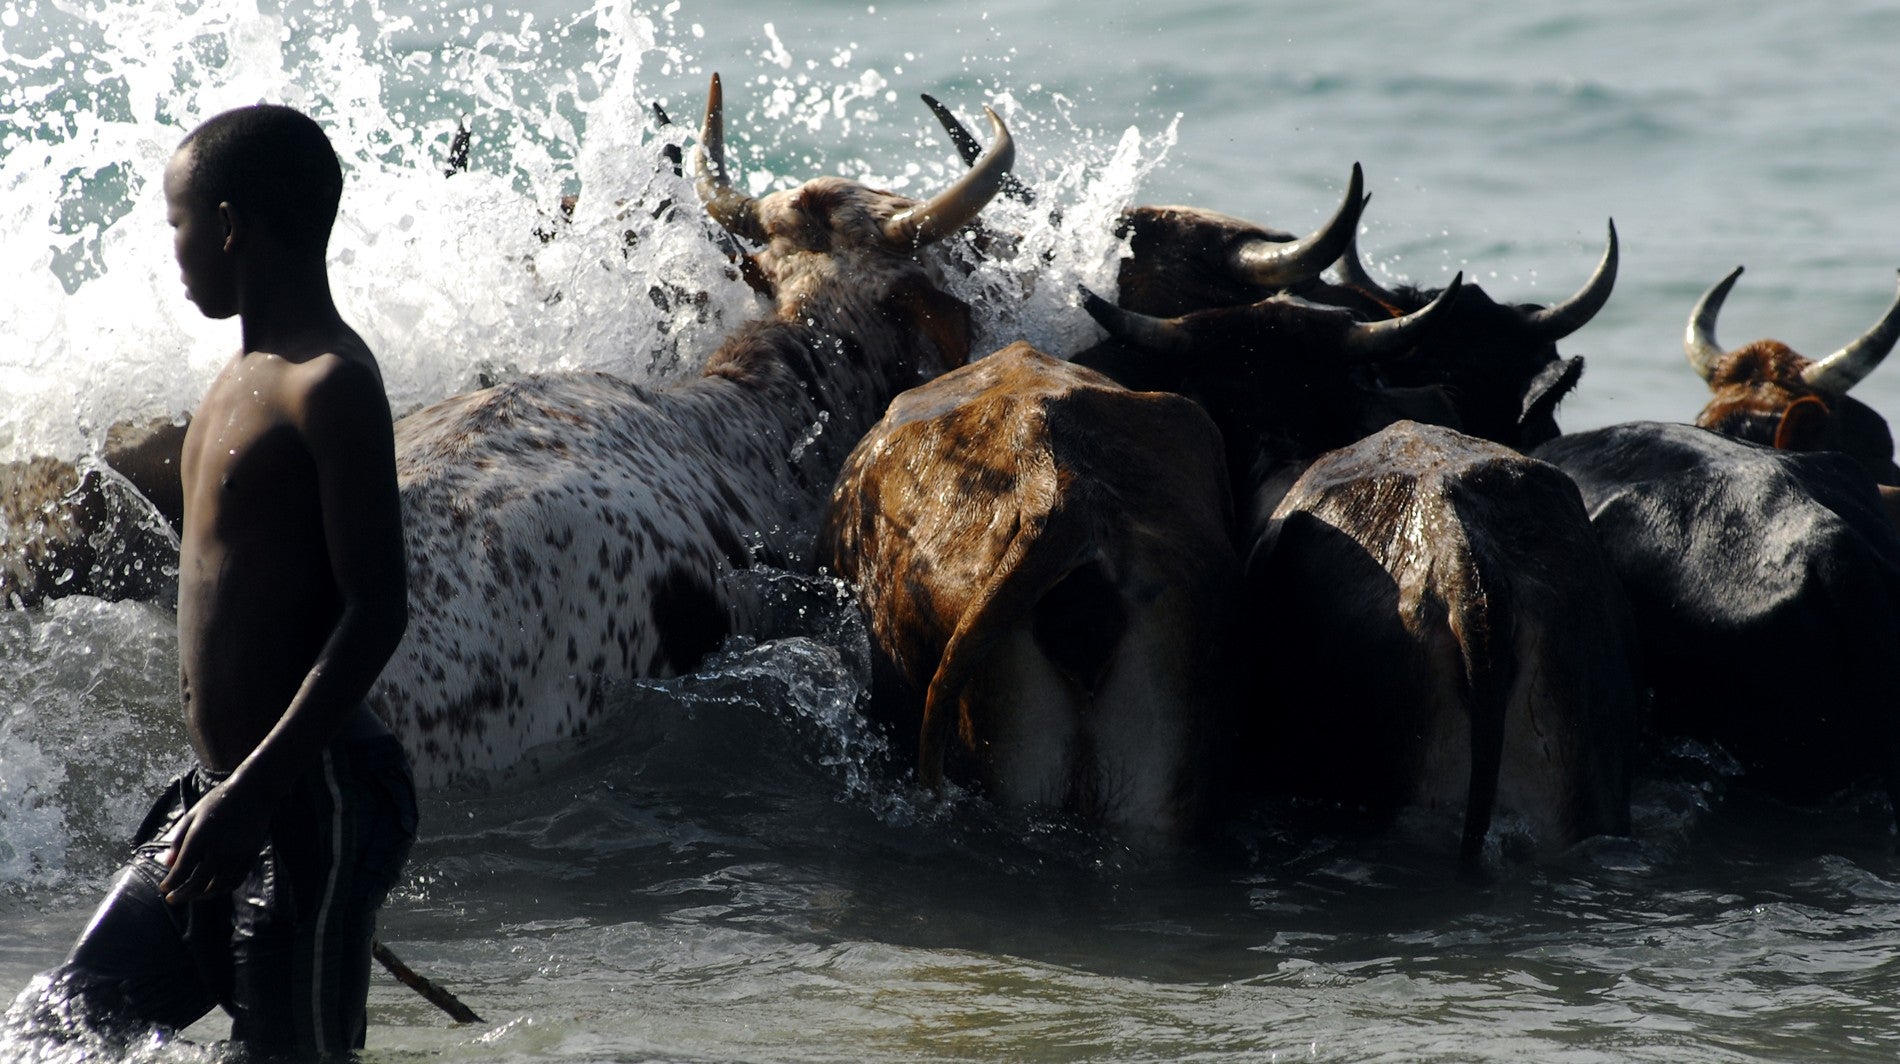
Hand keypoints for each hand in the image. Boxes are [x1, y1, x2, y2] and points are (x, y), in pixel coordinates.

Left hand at [157, 776, 274, 904]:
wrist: (253, 792)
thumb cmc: (218, 801)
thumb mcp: (192, 815)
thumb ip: (177, 839)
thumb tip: (167, 864)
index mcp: (200, 838)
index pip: (181, 871)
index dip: (170, 883)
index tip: (163, 888)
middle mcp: (218, 850)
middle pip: (197, 884)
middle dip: (182, 895)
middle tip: (173, 899)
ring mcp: (236, 855)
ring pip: (217, 887)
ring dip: (202, 895)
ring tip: (193, 895)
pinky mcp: (249, 857)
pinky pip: (234, 881)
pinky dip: (222, 889)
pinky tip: (213, 888)